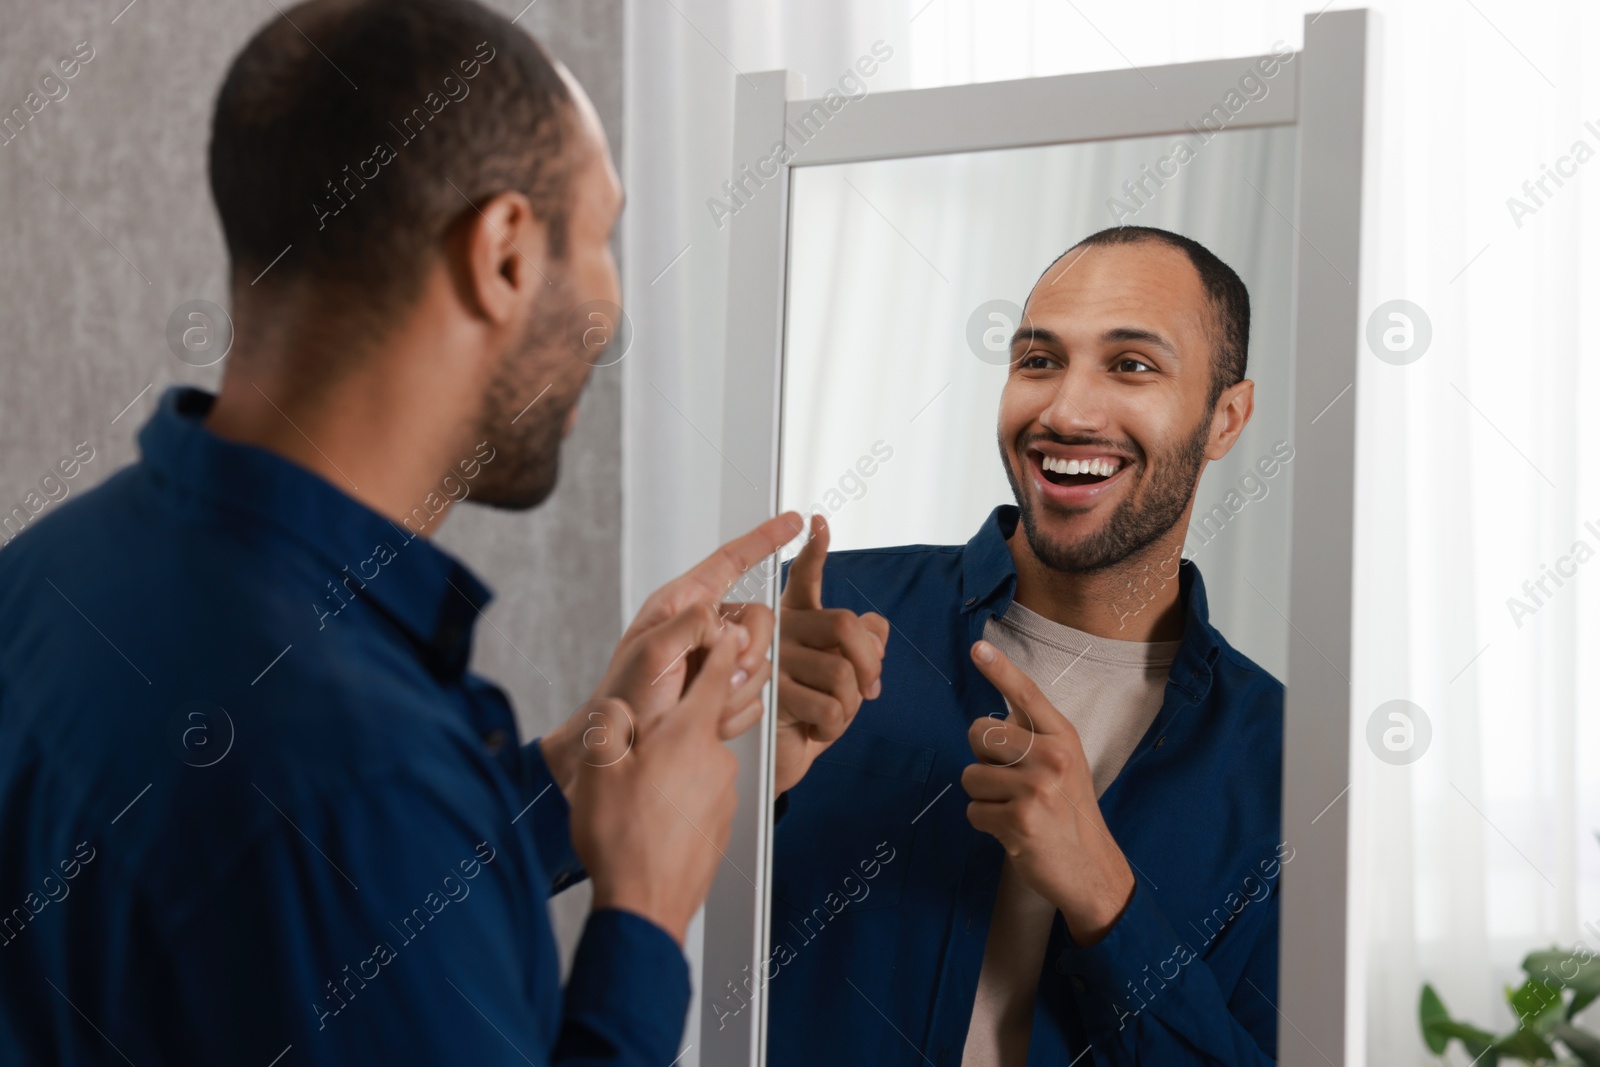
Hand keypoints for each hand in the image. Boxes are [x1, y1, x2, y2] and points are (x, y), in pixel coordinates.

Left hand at [541, 513, 799, 793]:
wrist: (626, 747)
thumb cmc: (626, 698)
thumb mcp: (651, 651)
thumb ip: (694, 624)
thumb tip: (730, 626)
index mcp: (683, 605)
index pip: (731, 561)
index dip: (764, 539)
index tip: (792, 522)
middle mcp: (705, 629)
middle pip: (759, 620)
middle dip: (747, 652)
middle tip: (721, 675)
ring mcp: (718, 661)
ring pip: (762, 662)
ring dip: (735, 689)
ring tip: (700, 702)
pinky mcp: (727, 691)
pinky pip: (757, 697)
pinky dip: (735, 711)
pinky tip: (708, 717)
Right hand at [569, 624, 747, 945]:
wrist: (645, 905)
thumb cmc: (620, 839)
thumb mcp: (599, 767)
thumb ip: (612, 721)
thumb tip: (620, 705)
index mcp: (687, 735)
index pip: (717, 673)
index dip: (719, 648)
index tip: (725, 630)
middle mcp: (716, 759)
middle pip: (702, 721)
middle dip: (673, 725)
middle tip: (637, 749)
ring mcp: (724, 794)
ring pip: (699, 761)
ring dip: (675, 766)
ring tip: (639, 794)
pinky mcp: (723, 823)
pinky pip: (703, 794)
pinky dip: (682, 797)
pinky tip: (654, 818)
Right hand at [774, 513, 888, 795]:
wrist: (779, 758)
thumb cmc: (808, 711)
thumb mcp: (844, 676)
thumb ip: (863, 645)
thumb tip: (878, 626)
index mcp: (796, 620)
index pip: (805, 576)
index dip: (815, 548)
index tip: (818, 521)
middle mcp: (780, 632)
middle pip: (846, 626)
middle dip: (872, 662)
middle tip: (872, 688)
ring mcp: (772, 661)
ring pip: (843, 674)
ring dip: (852, 706)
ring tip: (832, 714)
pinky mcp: (770, 695)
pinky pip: (831, 708)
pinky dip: (835, 728)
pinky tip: (815, 728)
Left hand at [961, 639, 1134, 945]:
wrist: (1092, 867)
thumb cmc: (1069, 810)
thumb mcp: (1064, 763)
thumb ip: (1032, 739)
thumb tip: (985, 726)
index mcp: (1062, 736)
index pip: (1026, 695)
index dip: (999, 669)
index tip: (977, 647)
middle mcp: (1051, 757)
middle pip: (979, 733)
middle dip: (982, 758)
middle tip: (1009, 781)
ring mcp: (1035, 789)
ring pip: (970, 776)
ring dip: (984, 797)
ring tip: (1014, 808)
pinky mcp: (1018, 821)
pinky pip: (973, 811)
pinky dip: (985, 823)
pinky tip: (1012, 830)